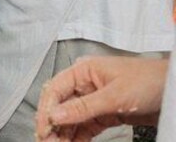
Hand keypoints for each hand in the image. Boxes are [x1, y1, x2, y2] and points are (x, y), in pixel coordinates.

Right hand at [35, 56, 167, 140]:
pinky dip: (78, 137)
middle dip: (53, 125)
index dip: (46, 109)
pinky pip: (86, 127)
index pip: (55, 89)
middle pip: (61, 106)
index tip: (44, 129)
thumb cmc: (149, 81)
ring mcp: (95, 100)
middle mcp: (85, 85)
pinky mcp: (105, 114)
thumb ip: (84, 107)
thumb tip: (55, 115)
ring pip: (72, 119)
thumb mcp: (115, 95)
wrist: (175, 90)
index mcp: (83, 71)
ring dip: (64, 133)